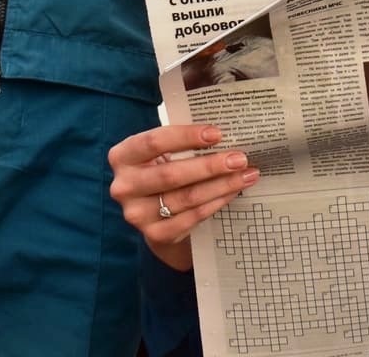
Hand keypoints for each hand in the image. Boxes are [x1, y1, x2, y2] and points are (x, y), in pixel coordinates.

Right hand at [107, 123, 258, 271]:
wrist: (151, 208)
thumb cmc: (161, 167)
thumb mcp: (161, 151)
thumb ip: (182, 142)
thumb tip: (226, 135)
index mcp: (122, 156)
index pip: (154, 142)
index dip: (187, 136)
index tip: (218, 134)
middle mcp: (124, 186)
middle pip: (172, 174)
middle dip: (211, 165)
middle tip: (240, 159)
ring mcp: (137, 213)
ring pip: (186, 197)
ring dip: (222, 185)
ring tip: (246, 175)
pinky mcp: (154, 234)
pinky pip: (192, 217)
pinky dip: (216, 203)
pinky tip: (233, 192)